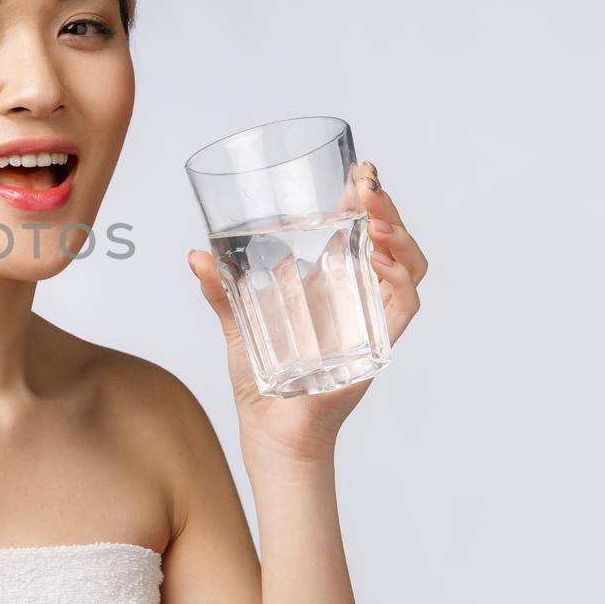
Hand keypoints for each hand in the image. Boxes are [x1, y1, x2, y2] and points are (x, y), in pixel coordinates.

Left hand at [187, 160, 427, 464]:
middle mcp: (359, 301)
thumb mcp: (237, 326)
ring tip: (374, 215)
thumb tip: (195, 255)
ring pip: (408, 269)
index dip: (368, 202)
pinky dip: (398, 280)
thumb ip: (221, 291)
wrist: (270, 432)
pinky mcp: (376, 348)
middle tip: (367, 181)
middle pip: (393, 243)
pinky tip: (379, 258)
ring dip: (398, 236)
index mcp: (334, 287)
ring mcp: (372, 324)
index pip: (364, 234)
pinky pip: (403, 308)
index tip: (358, 170)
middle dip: (386, 208)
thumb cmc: (261, 383)